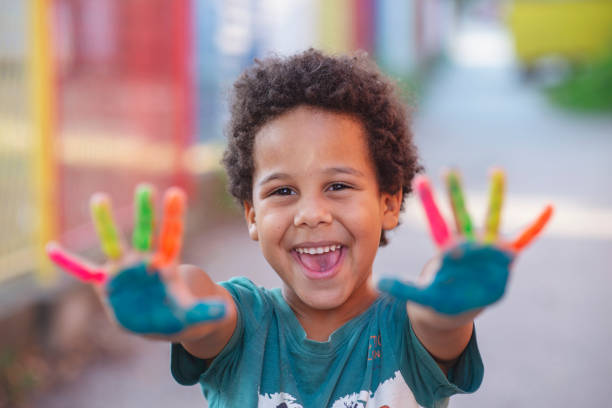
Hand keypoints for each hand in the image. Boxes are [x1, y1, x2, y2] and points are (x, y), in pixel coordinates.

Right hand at [46, 184, 225, 334]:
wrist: (157, 322)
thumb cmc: (176, 314)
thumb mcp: (194, 316)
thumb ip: (207, 312)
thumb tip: (223, 312)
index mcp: (166, 265)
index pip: (171, 236)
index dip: (173, 217)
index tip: (176, 193)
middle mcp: (144, 262)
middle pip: (145, 234)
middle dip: (145, 213)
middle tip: (145, 189)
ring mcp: (124, 271)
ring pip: (113, 243)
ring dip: (105, 224)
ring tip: (98, 199)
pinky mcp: (107, 285)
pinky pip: (83, 272)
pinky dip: (68, 263)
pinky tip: (51, 250)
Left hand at [378, 168, 553, 314]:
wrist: (459, 306)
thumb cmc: (439, 298)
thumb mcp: (420, 296)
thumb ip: (401, 288)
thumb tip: (374, 284)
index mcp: (446, 250)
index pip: (436, 222)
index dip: (429, 203)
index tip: (420, 180)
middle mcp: (466, 243)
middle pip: (460, 214)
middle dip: (455, 194)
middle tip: (449, 169)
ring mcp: (486, 249)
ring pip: (491, 218)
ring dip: (495, 196)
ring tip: (496, 171)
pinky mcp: (503, 259)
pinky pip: (523, 239)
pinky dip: (535, 226)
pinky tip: (548, 208)